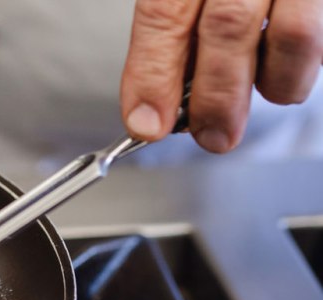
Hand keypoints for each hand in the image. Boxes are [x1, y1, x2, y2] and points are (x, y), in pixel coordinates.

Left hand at [121, 0, 322, 152]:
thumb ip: (179, 26)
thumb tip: (161, 99)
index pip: (163, 13)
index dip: (151, 74)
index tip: (144, 123)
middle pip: (226, 27)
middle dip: (215, 97)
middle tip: (211, 136)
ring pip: (292, 34)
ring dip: (273, 83)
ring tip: (263, 94)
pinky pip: (321, 33)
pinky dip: (301, 64)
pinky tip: (285, 65)